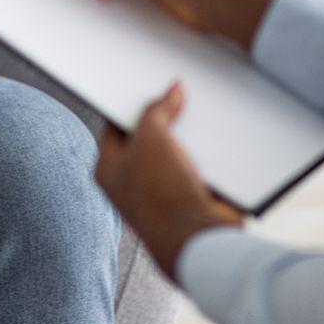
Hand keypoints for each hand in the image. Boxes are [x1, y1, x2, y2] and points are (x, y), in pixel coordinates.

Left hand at [95, 82, 242, 278]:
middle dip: (163, 118)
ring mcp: (162, 192)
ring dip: (187, 136)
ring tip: (199, 109)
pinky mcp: (189, 198)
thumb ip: (158, 109)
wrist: (198, 240)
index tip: (142, 84)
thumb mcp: (150, 138)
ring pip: (174, 151)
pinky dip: (206, 154)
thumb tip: (173, 90)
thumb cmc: (161, 195)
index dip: (128, 103)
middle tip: (175, 92)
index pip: (115, 126)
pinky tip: (216, 136)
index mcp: (108, 170)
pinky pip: (197, 166)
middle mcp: (132, 183)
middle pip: (148, 137)